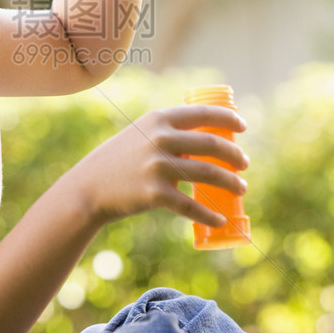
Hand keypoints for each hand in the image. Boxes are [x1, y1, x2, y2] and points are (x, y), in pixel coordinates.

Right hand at [71, 104, 248, 225]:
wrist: (89, 187)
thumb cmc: (121, 160)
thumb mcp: (142, 134)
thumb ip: (170, 133)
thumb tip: (207, 140)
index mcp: (159, 119)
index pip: (203, 113)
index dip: (229, 119)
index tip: (243, 127)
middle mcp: (160, 139)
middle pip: (212, 144)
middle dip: (235, 155)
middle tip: (244, 164)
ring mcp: (157, 166)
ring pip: (208, 173)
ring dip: (231, 182)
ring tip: (242, 187)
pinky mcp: (154, 194)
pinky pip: (190, 205)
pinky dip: (209, 214)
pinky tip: (220, 219)